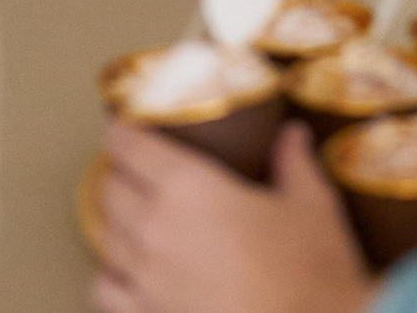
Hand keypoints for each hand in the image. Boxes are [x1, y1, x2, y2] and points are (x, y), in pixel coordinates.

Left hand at [93, 121, 373, 312]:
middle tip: (136, 168)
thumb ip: (294, 163)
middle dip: (120, 173)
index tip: (123, 127)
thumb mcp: (311, 206)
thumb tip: (293, 135)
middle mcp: (155, 227)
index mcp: (189, 187)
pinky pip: (105, 289)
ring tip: (134, 215)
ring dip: (116, 221)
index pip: (130, 146)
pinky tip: (128, 271)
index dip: (123, 132)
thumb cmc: (310, 272)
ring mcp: (145, 277)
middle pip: (111, 188)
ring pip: (104, 235)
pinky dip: (110, 275)